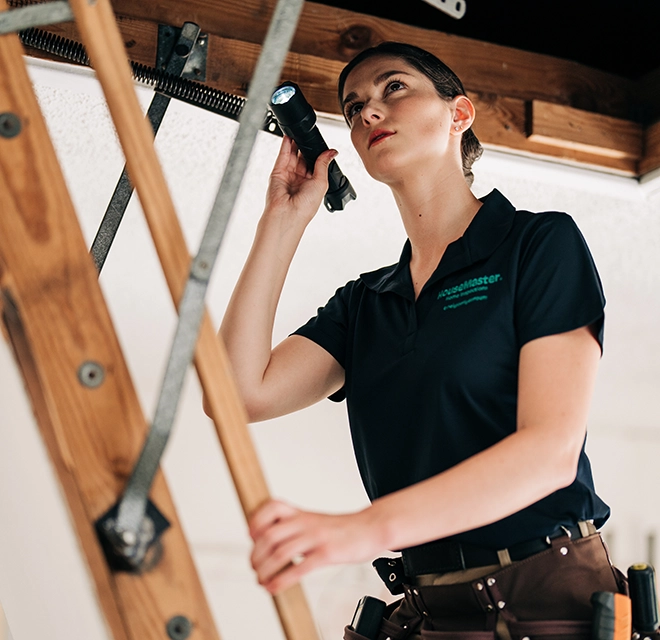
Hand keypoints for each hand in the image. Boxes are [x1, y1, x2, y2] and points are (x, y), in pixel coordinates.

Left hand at [248, 499, 381, 593]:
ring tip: (261, 580)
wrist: (371, 529)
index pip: (272, 507)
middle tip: (254, 567)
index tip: (251, 536)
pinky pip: (299, 568)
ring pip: (280, 553)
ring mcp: (316, 537)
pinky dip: (282, 580)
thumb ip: (295, 527)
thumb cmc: (343, 528)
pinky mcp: (327, 553)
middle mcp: (306, 522)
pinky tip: (275, 587)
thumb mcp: (315, 520)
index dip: (256, 520)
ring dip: (265, 570)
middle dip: (256, 555)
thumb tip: (271, 541)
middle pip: (270, 535)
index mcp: (301, 513)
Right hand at [264, 136, 337, 226]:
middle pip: (303, 158)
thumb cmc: (305, 207)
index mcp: (312, 184)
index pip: (315, 164)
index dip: (318, 154)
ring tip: (300, 132)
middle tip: (310, 136)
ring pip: (293, 155)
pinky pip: (282, 156)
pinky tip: (290, 136)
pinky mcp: (277, 172)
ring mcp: (288, 175)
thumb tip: (331, 152)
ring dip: (296, 143)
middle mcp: (300, 180)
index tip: (321, 144)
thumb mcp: (321, 183)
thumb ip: (323, 164)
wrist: (287, 214)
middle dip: (306, 148)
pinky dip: (286, 145)